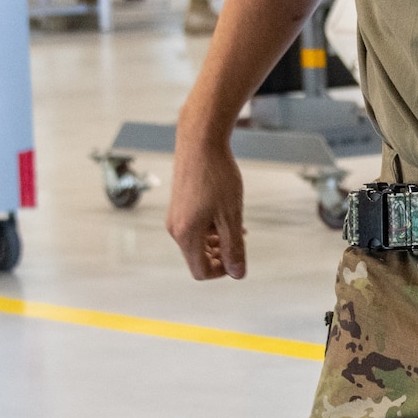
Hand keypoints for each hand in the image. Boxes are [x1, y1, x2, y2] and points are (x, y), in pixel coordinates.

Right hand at [167, 136, 247, 279]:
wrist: (201, 143)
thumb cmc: (217, 178)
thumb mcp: (231, 216)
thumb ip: (234, 247)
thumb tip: (237, 274)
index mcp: (185, 235)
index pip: (200, 271)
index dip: (222, 271)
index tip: (240, 256)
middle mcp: (175, 228)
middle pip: (198, 257)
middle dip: (222, 255)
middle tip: (242, 240)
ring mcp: (176, 216)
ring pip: (198, 242)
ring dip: (219, 241)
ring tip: (239, 228)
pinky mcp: (180, 205)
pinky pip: (196, 227)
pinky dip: (213, 228)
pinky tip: (229, 215)